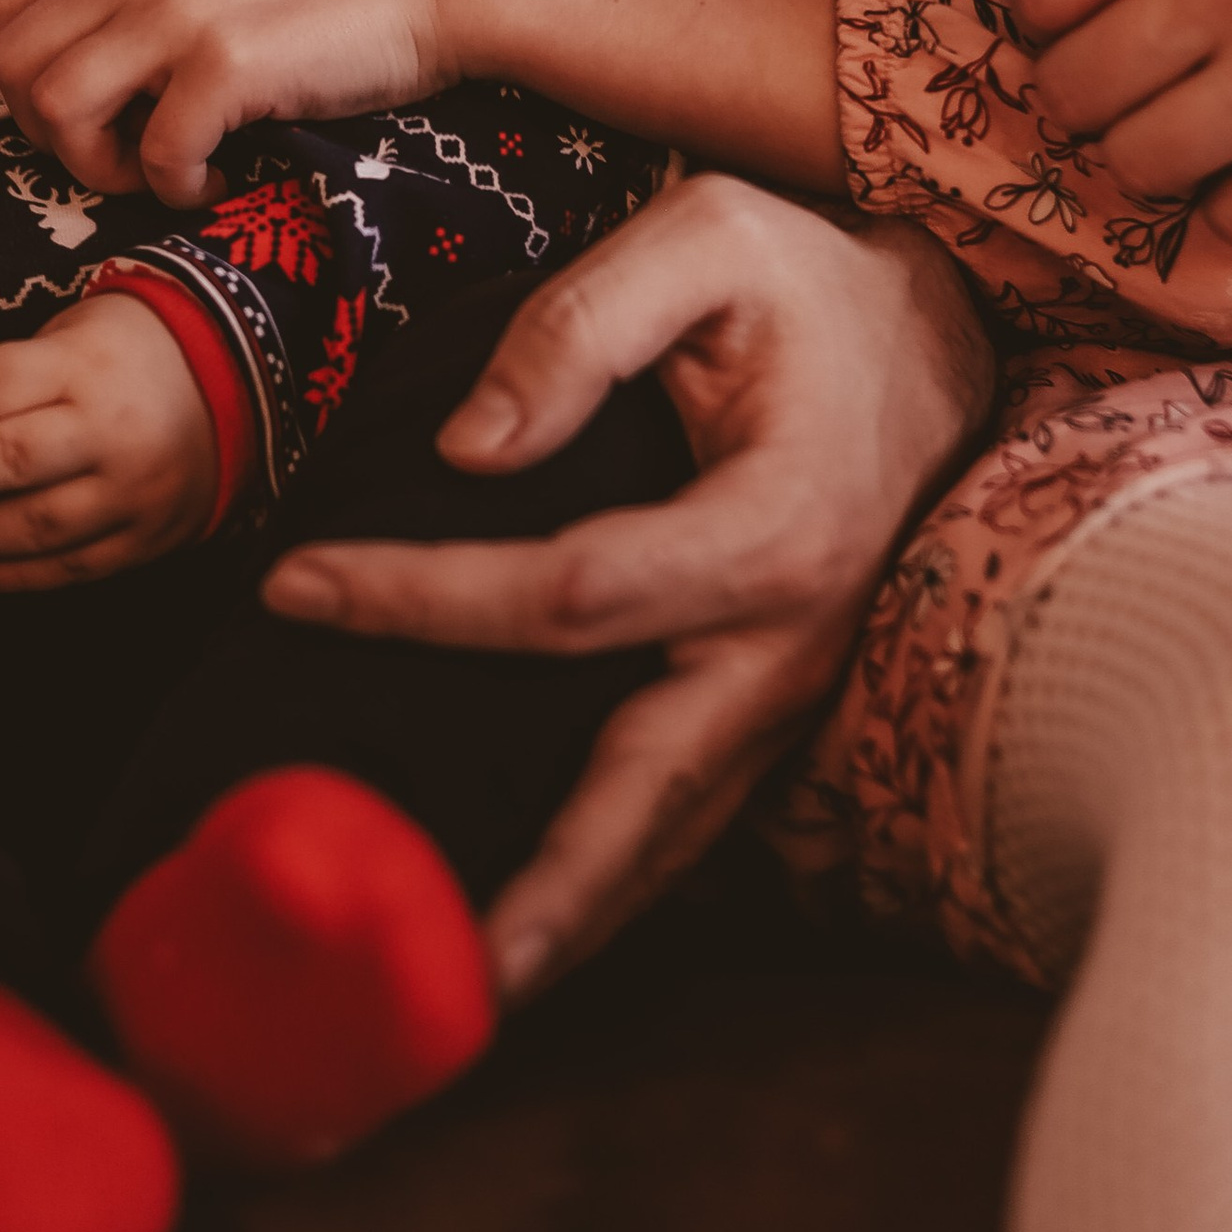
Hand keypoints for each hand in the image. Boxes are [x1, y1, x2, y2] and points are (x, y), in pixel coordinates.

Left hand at [0, 0, 459, 204]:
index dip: (18, 71)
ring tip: (159, 170)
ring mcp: (178, 14)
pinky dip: (175, 189)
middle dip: (47, 131)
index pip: (0, 1)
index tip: (79, 105)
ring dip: (98, 165)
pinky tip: (217, 180)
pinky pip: (154, 155)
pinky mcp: (228, 67)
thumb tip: (91, 49)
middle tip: (116, 151)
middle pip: (11, 64)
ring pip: (56, 107)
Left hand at [0, 293, 215, 588]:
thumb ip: (1, 373)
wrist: (235, 382)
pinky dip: (16, 577)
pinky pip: (73, 567)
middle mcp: (110, 428)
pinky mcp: (150, 535)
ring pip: (36, 524)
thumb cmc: (127, 349)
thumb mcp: (69, 330)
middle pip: (6, 460)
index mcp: (84, 364)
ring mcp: (135, 488)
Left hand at [257, 174, 993, 997]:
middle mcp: (793, 638)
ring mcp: (795, 688)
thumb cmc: (808, 279)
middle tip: (436, 973)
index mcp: (773, 526)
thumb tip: (469, 449)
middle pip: (648, 786)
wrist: (937, 331)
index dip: (420, 597)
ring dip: (579, 913)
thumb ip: (580, 324)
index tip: (294, 585)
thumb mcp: (705, 236)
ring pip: (678, 827)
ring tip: (467, 995)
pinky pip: (693, 807)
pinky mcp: (779, 703)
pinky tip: (533, 918)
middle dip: (545, 886)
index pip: (567, 593)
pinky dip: (617, 873)